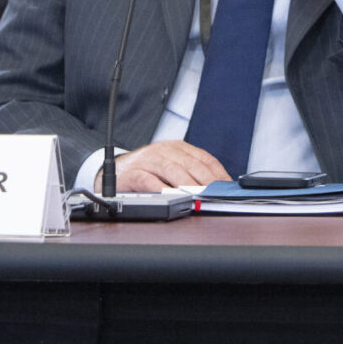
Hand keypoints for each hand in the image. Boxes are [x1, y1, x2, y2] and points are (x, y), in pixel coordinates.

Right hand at [98, 140, 229, 192]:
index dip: (218, 173)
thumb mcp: (172, 167)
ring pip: (172, 170)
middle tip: (216, 193)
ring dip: (187, 184)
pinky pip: (149, 180)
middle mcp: (165, 150)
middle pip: (191, 164)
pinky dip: (161, 188)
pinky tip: (170, 196)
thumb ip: (192, 173)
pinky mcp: (133, 172)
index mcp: (179, 147)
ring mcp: (149, 160)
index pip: (205, 158)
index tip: (227, 187)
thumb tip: (217, 188)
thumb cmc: (148, 170)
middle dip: (206, 180)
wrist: (115, 170)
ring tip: (198, 195)